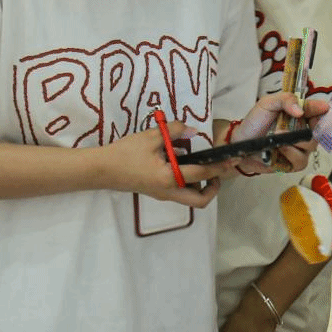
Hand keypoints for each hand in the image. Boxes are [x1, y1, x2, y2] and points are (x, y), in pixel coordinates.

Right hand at [99, 120, 228, 206]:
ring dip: (201, 188)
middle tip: (217, 172)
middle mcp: (169, 192)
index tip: (230, 160)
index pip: (201, 174)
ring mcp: (163, 195)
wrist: (101, 169)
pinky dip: (189, 184)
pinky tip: (183, 165)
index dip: (219, 167)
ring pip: (190, 199)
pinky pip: (180, 193)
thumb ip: (174, 131)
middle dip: (214, 189)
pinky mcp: (157, 193)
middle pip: (200, 201)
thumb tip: (193, 131)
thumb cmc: (125, 153)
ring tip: (201, 167)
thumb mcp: (150, 137)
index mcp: (170, 178)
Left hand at [230, 93, 328, 175]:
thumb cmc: (254, 122)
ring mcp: (299, 148)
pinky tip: (280, 149)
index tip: (323, 108)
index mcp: (299, 114)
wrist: (240, 142)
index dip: (321, 109)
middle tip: (297, 122)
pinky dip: (291, 154)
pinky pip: (301, 161)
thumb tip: (301, 111)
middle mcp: (302, 131)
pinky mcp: (293, 163)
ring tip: (279, 136)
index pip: (316, 110)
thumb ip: (285, 100)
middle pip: (319, 131)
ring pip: (311, 146)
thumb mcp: (267, 103)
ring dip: (296, 141)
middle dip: (310, 128)